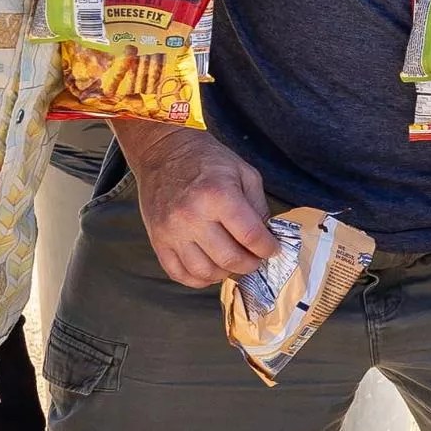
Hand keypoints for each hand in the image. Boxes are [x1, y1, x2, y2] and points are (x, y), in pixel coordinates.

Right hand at [115, 120, 275, 288]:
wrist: (162, 152)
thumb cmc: (206, 160)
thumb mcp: (243, 172)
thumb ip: (258, 206)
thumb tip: (266, 237)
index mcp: (218, 195)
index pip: (251, 236)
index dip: (268, 248)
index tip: (272, 249)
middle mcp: (192, 216)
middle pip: (229, 259)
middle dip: (250, 264)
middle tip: (256, 259)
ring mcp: (172, 231)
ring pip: (205, 272)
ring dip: (226, 273)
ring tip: (234, 263)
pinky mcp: (157, 240)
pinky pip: (179, 273)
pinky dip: (199, 279)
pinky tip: (211, 269)